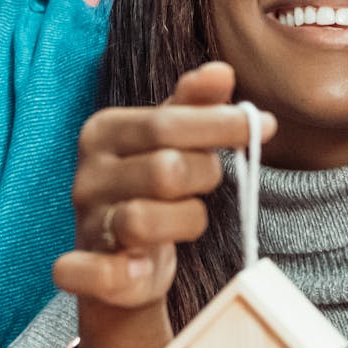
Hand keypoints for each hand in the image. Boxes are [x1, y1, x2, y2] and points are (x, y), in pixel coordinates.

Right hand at [52, 62, 275, 347]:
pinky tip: (141, 269)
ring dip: (186, 223)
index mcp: (104, 131)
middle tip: (208, 182)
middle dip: (205, 176)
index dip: (221, 124)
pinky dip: (120, 275)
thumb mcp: (173, 139)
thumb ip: (194, 104)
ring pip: (144, 221)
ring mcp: (85, 222)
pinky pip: (96, 273)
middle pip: (166, 170)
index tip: (262, 124)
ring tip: (186, 221)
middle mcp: (88, 173)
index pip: (167, 121)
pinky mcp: (84, 270)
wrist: (124, 257)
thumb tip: (222, 71)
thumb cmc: (154, 185)